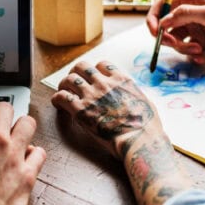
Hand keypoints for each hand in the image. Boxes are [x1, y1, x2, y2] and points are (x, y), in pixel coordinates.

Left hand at [51, 61, 191, 204]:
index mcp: (121, 79)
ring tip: (63, 91)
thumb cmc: (146, 126)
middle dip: (76, 72)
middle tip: (74, 82)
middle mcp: (104, 83)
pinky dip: (57, 98)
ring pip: (69, 79)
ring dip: (64, 84)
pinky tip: (58, 103)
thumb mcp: (146, 101)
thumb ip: (134, 94)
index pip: (102, 64)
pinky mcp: (80, 110)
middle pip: (82, 66)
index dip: (95, 70)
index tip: (93, 78)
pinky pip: (62, 97)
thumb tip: (132, 95)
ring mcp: (91, 95)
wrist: (138, 140)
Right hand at [146, 0, 204, 62]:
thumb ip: (184, 15)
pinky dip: (190, 54)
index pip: (160, 6)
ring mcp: (193, 27)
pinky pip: (185, 48)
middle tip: (175, 45)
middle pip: (164, 26)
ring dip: (182, 48)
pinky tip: (201, 56)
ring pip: (174, 40)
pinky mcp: (199, 40)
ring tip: (199, 50)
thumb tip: (163, 22)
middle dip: (168, 38)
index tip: (155, 32)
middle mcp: (188, 12)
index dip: (153, 19)